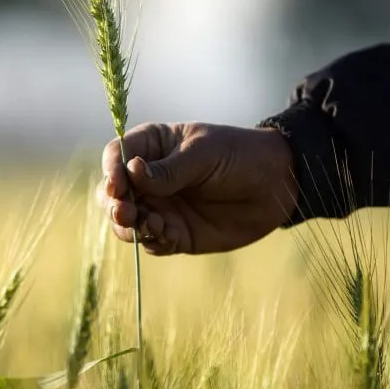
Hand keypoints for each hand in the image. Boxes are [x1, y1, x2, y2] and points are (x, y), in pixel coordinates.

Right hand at [99, 122, 298, 254]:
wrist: (278, 186)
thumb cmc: (240, 155)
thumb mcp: (204, 154)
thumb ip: (169, 169)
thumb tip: (131, 171)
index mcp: (151, 146)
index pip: (116, 155)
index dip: (111, 171)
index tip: (117, 184)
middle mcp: (148, 178)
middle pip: (112, 193)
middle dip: (114, 204)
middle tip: (126, 211)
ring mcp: (159, 206)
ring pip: (126, 222)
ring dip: (130, 226)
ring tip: (151, 224)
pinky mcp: (174, 233)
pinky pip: (151, 242)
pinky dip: (153, 241)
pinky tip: (168, 235)